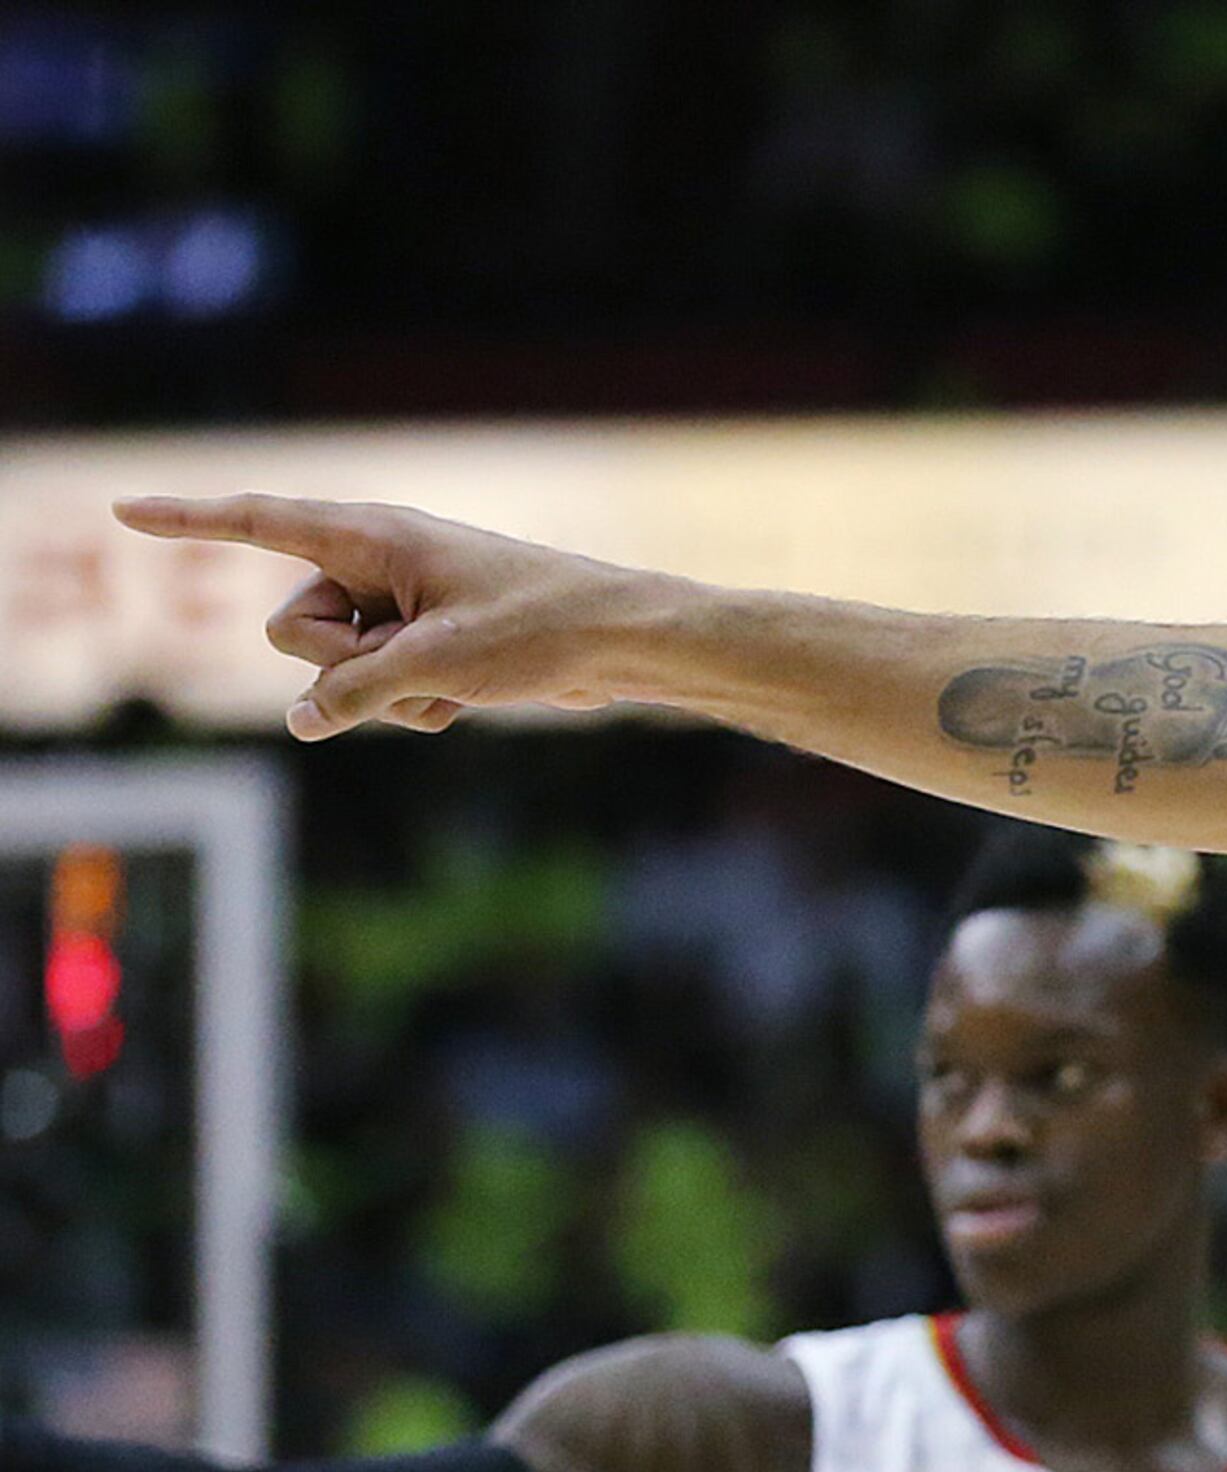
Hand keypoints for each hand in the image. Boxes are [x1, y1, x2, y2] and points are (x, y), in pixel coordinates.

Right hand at [109, 494, 655, 739]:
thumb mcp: (434, 663)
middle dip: (339, 662)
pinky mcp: (422, 644)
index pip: (260, 524)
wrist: (620, 644)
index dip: (189, 520)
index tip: (123, 510)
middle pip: (291, 630)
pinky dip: (413, 703)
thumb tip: (303, 723)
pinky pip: (377, 689)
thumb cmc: (537, 631)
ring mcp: (397, 607)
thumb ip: (354, 691)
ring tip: (454, 680)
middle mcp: (376, 564)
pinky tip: (466, 698)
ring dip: (385, 692)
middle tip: (416, 661)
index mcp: (373, 536)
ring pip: (334, 670)